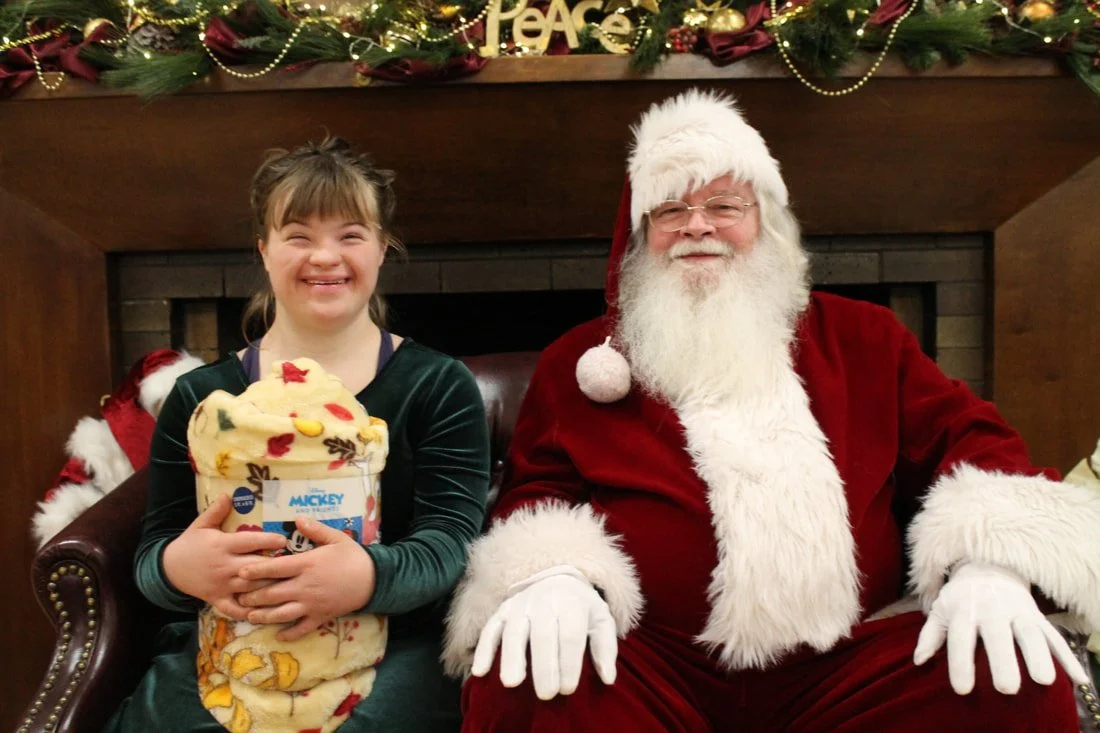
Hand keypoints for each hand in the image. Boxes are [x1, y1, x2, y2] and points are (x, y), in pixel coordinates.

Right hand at [162, 494, 287, 618]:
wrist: (169, 568)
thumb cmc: (190, 544)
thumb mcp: (201, 525)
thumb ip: (216, 511)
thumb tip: (229, 494)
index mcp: (222, 545)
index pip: (248, 542)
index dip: (267, 540)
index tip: (283, 540)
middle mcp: (224, 566)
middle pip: (253, 567)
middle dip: (273, 566)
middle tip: (293, 563)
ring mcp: (221, 585)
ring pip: (249, 588)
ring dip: (268, 587)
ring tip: (288, 585)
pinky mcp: (217, 599)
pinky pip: (235, 609)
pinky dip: (249, 612)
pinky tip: (267, 611)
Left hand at [235, 517, 375, 640]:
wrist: (374, 579)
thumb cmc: (353, 556)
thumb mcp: (336, 538)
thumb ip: (315, 529)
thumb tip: (297, 518)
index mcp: (306, 565)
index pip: (275, 568)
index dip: (256, 570)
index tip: (241, 572)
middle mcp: (304, 586)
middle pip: (272, 593)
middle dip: (253, 596)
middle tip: (238, 596)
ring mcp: (311, 604)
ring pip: (281, 613)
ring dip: (263, 616)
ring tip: (250, 615)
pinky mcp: (320, 617)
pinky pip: (301, 628)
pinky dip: (289, 633)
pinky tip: (278, 635)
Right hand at [470, 565, 617, 700]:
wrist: (556, 577)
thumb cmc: (581, 606)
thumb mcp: (601, 619)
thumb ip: (605, 647)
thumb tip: (608, 678)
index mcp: (572, 604)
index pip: (571, 635)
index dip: (569, 663)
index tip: (567, 689)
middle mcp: (544, 602)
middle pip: (543, 636)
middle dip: (544, 666)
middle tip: (546, 695)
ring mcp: (520, 606)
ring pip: (514, 631)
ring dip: (512, 657)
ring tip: (512, 684)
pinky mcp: (502, 610)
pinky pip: (490, 628)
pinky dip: (484, 649)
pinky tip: (480, 671)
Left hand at [913, 562, 1089, 694]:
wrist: (988, 566)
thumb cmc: (960, 597)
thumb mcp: (940, 609)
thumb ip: (930, 635)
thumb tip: (918, 660)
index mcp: (964, 610)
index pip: (961, 639)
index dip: (961, 663)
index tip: (963, 689)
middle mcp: (992, 610)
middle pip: (998, 636)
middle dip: (1003, 660)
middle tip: (1007, 689)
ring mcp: (1017, 611)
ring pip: (1030, 633)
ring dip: (1039, 656)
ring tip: (1044, 681)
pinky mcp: (1037, 615)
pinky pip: (1054, 636)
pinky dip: (1067, 656)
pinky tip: (1078, 679)